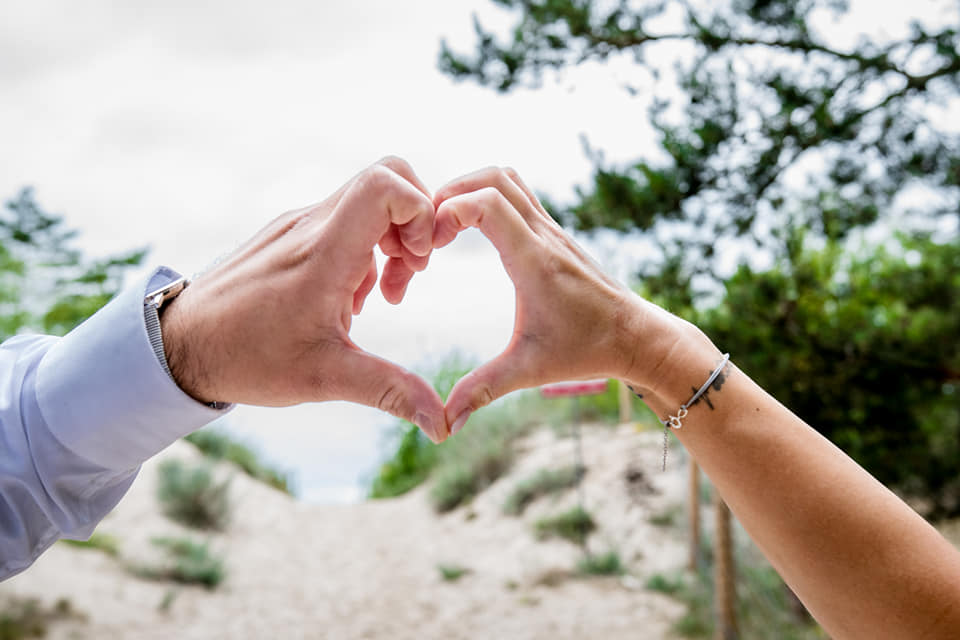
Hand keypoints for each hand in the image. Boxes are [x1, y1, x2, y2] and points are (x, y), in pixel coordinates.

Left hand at [161, 157, 447, 441]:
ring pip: (365, 199)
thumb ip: (390, 391)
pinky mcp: (287, 234)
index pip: (386, 184)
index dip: (420, 212)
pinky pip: (341, 219)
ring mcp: (296, 225)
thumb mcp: (325, 379)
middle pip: (386, 176)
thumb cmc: (246, 358)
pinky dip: (363, 247)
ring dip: (390, 238)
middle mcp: (310, 225)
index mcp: (324, 252)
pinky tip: (350, 297)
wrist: (177, 345)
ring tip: (384, 295)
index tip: (418, 262)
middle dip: (415, 222)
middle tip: (411, 272)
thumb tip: (442, 424)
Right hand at [433, 167, 698, 433]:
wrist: (637, 336)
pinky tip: (470, 230)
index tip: (430, 244)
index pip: (487, 202)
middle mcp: (544, 235)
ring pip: (508, 177)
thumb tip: (445, 424)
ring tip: (444, 224)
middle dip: (451, 190)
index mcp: (534, 261)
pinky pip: (517, 194)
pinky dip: (487, 196)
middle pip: (494, 175)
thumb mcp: (529, 370)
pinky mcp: (554, 232)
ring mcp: (552, 228)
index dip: (449, 210)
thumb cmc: (587, 351)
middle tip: (427, 227)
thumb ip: (483, 391)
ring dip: (471, 187)